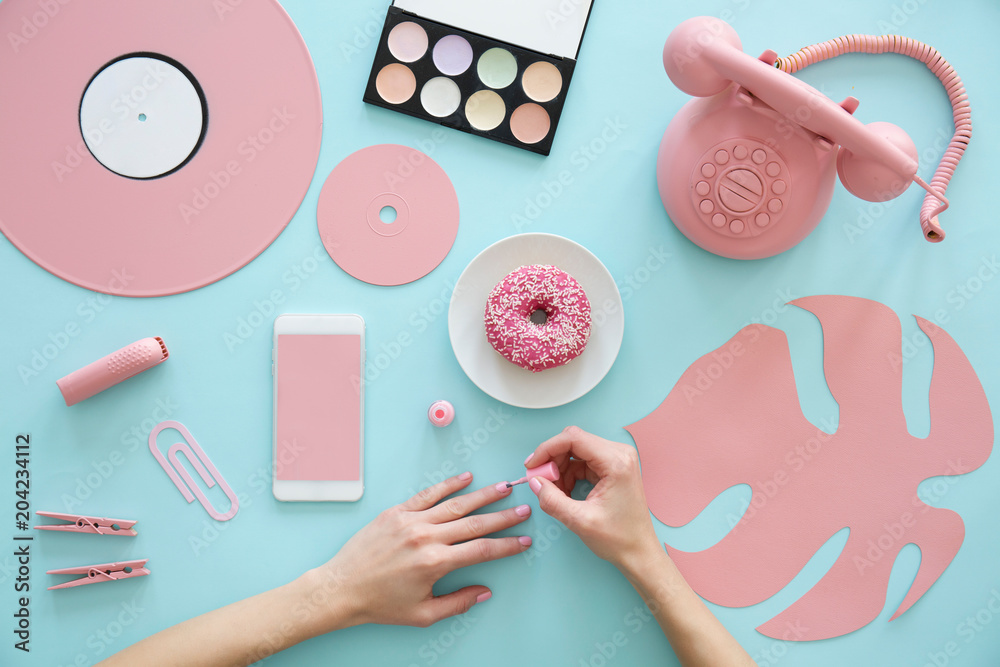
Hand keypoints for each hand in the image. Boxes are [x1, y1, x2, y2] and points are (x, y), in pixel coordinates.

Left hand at [307, 472, 531, 629]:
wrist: (342, 588)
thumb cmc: (380, 604)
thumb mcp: (423, 614)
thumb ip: (457, 603)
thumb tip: (484, 592)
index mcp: (435, 563)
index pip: (482, 550)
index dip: (507, 545)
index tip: (524, 540)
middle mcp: (426, 537)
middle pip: (475, 523)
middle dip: (504, 516)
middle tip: (524, 508)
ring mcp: (410, 521)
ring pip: (455, 504)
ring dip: (483, 495)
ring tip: (503, 488)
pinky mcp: (396, 512)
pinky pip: (428, 495)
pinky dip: (448, 485)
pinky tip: (466, 478)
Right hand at [524, 426, 659, 569]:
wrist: (639, 552)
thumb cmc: (618, 538)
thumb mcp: (579, 521)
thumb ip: (552, 500)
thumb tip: (534, 481)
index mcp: (616, 462)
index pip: (574, 438)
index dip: (547, 449)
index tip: (531, 466)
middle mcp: (619, 454)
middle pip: (574, 441)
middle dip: (553, 459)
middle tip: (540, 480)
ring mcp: (617, 459)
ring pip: (576, 450)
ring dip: (560, 468)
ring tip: (554, 491)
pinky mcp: (613, 467)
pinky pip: (583, 461)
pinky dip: (569, 473)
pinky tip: (564, 491)